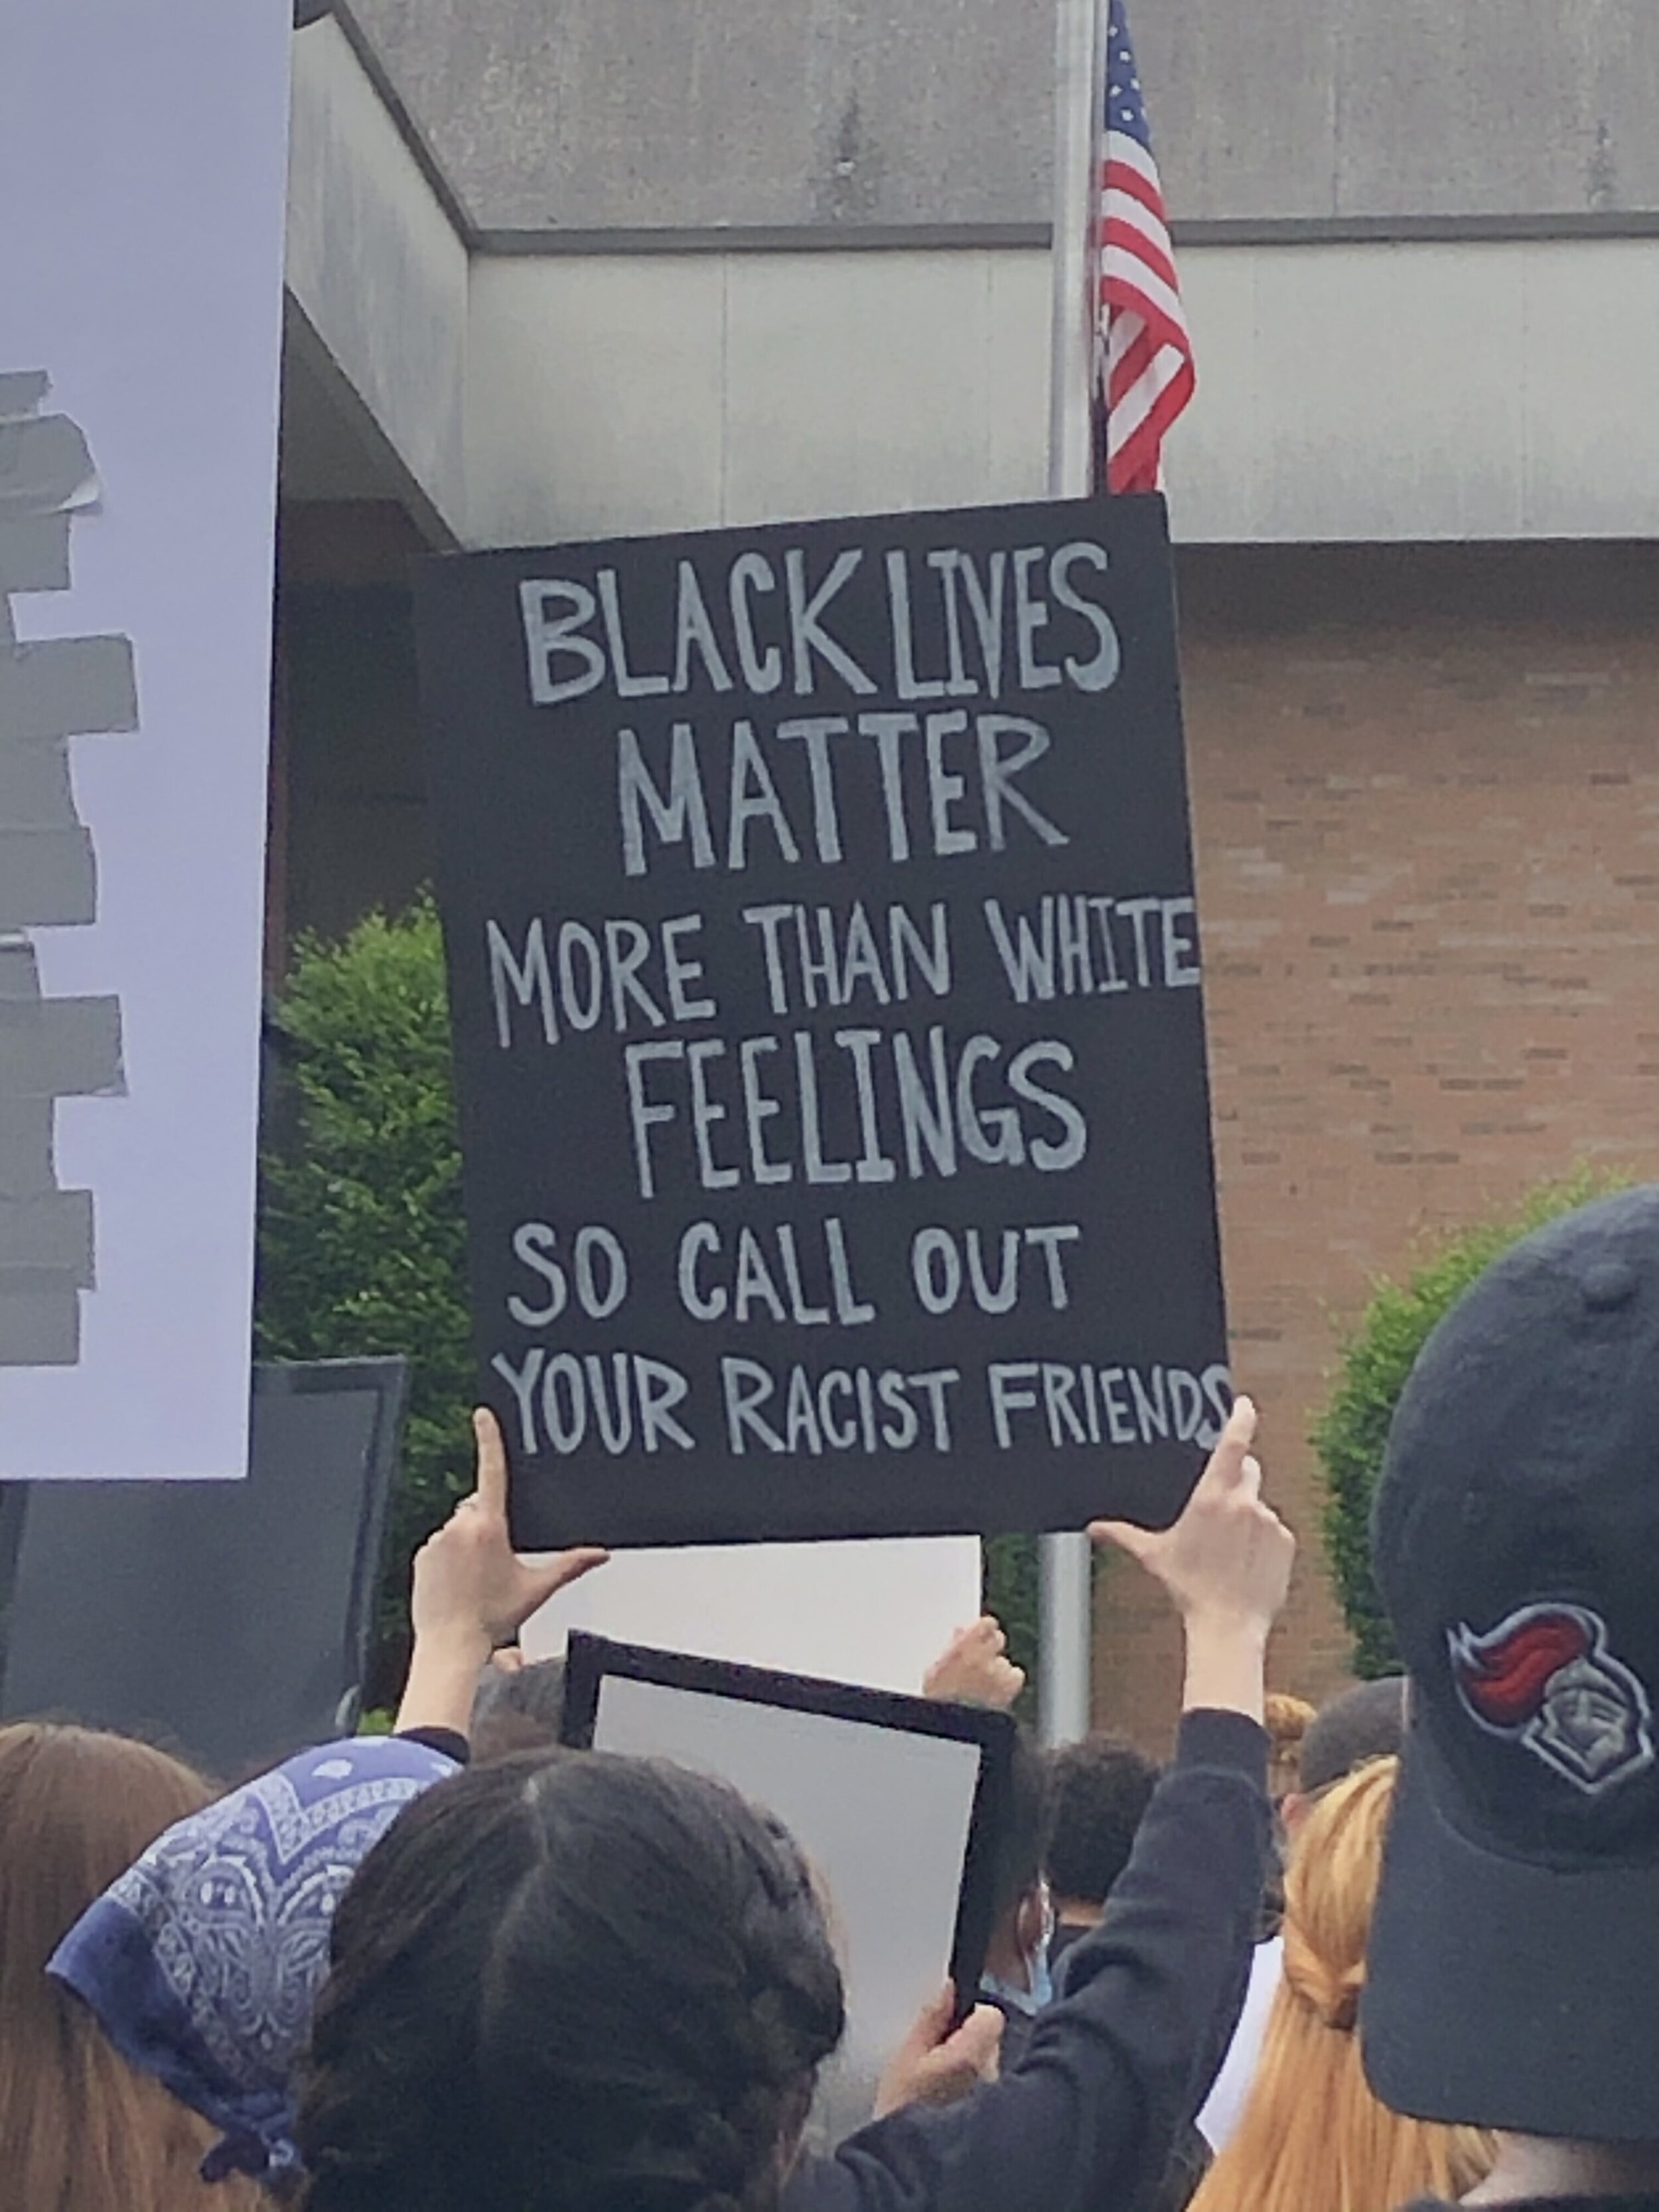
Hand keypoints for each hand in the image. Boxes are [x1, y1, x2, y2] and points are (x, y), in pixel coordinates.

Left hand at [410, 1409, 608, 1660]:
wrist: (451, 1644)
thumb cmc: (492, 1619)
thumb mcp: (537, 1589)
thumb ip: (570, 1565)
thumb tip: (600, 1555)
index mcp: (490, 1527)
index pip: (492, 1471)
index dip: (489, 1439)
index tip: (484, 1415)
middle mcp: (460, 1526)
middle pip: (478, 1506)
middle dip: (487, 1523)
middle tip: (495, 1561)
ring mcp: (437, 1540)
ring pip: (458, 1527)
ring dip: (467, 1542)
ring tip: (475, 1579)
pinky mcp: (421, 1555)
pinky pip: (439, 1545)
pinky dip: (449, 1557)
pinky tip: (459, 1583)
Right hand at [874, 1986, 1002, 2117]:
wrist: (903, 2168)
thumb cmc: (900, 2116)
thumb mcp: (905, 2057)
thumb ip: (931, 2017)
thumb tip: (947, 1991)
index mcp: (970, 2057)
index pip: (991, 2016)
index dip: (970, 2014)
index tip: (951, 2021)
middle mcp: (990, 2078)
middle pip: (990, 2040)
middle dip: (969, 2040)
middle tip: (938, 2055)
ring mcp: (994, 2100)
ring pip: (989, 2065)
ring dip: (971, 2066)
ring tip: (939, 2082)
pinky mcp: (993, 2118)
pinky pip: (987, 2089)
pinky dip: (973, 2089)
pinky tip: (948, 2100)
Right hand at [923, 1617, 1025, 1710]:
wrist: (952, 1727)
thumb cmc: (939, 1702)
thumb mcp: (934, 1671)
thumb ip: (950, 1648)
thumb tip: (960, 1634)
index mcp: (962, 1647)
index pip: (985, 1624)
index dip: (984, 1628)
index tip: (982, 1631)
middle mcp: (983, 1656)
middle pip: (998, 1638)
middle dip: (991, 1645)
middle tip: (982, 1657)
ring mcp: (998, 1672)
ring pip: (1005, 1660)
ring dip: (998, 1667)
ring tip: (986, 1682)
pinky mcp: (1009, 1688)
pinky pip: (1016, 1675)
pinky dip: (1010, 1681)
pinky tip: (998, 1690)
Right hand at [1088, 1396, 1291, 1639]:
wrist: (1228, 1625)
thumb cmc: (1188, 1589)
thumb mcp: (1154, 1556)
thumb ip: (1122, 1534)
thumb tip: (1093, 1527)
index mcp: (1212, 1496)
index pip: (1233, 1443)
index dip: (1240, 1417)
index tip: (1243, 1403)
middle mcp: (1245, 1502)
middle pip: (1248, 1468)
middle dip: (1236, 1476)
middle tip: (1220, 1501)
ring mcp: (1269, 1521)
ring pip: (1259, 1503)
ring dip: (1248, 1514)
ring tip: (1229, 1548)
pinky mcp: (1286, 1542)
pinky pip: (1275, 1530)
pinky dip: (1263, 1539)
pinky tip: (1246, 1562)